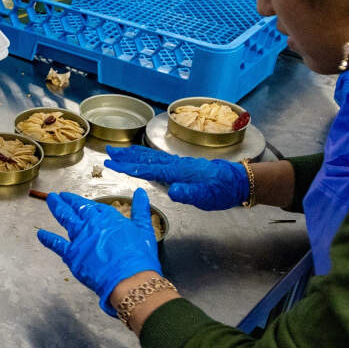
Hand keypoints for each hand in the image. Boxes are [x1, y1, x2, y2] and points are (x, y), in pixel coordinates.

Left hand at [37, 189, 162, 314]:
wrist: (129, 279)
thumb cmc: (139, 257)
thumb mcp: (144, 230)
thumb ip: (141, 210)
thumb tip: (141, 194)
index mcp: (109, 217)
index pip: (94, 206)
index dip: (86, 203)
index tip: (80, 200)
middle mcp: (91, 223)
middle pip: (76, 208)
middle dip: (67, 200)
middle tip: (60, 195)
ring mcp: (80, 238)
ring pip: (65, 218)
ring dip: (56, 208)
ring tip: (50, 200)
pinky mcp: (72, 254)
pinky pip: (56, 244)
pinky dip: (48, 239)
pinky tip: (41, 234)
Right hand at [102, 145, 248, 210]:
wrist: (239, 181)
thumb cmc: (223, 191)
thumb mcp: (207, 197)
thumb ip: (190, 194)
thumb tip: (173, 191)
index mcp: (178, 171)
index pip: (148, 168)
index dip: (129, 166)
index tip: (112, 163)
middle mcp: (177, 164)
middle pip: (147, 158)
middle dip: (127, 155)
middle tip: (109, 150)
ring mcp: (180, 164)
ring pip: (153, 156)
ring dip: (135, 154)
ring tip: (121, 151)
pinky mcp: (184, 166)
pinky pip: (160, 159)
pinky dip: (148, 157)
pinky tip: (145, 158)